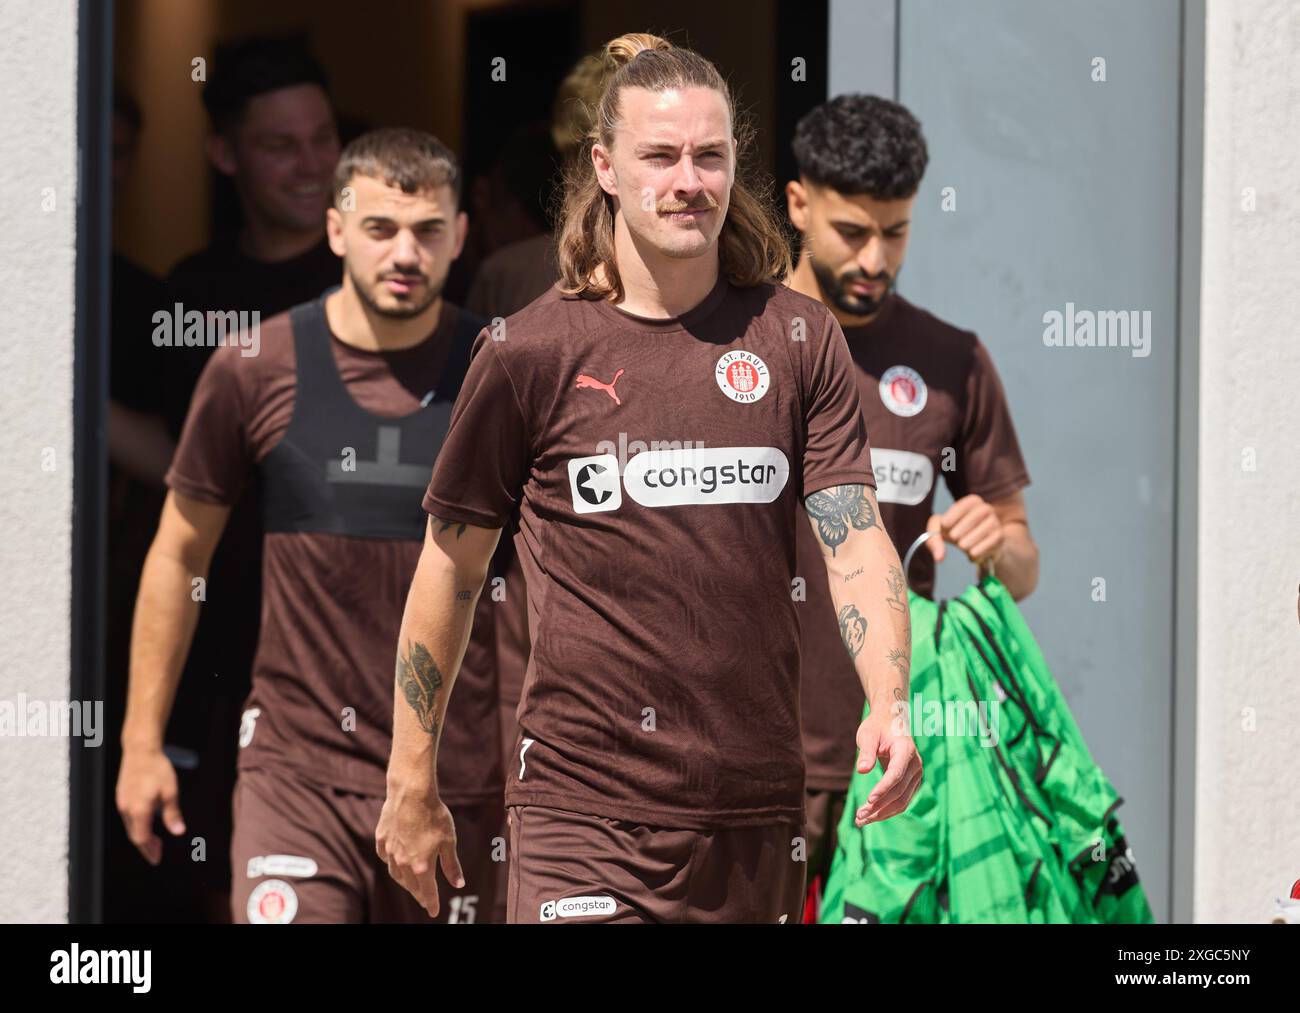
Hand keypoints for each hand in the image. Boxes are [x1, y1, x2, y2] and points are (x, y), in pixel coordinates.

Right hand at [116, 746, 185, 864]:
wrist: (140, 751)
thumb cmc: (158, 770)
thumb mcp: (171, 792)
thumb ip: (172, 814)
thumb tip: (179, 832)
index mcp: (139, 810)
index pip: (142, 838)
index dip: (150, 851)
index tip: (157, 859)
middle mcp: (126, 809)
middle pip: (134, 835)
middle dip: (146, 846)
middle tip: (158, 854)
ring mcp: (121, 803)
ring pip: (130, 827)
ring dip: (142, 836)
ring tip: (155, 842)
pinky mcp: (121, 797)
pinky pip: (128, 818)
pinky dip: (137, 825)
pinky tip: (146, 824)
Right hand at [375, 781, 463, 918]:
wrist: (411, 794)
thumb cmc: (434, 816)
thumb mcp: (449, 841)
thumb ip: (451, 865)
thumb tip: (458, 884)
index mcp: (421, 866)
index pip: (428, 892)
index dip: (432, 903)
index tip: (434, 913)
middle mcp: (403, 863)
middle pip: (411, 886)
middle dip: (419, 894)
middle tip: (425, 900)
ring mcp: (390, 851)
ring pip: (396, 874)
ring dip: (405, 882)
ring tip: (411, 885)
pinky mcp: (382, 839)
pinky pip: (385, 857)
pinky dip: (392, 863)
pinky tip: (396, 862)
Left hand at [853, 705, 921, 825]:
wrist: (890, 722)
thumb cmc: (876, 727)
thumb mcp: (867, 735)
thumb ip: (866, 751)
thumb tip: (862, 770)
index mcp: (906, 750)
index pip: (896, 774)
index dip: (883, 788)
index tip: (868, 800)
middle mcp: (915, 764)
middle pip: (899, 792)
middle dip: (879, 806)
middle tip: (858, 816)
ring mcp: (916, 775)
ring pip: (902, 801)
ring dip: (882, 813)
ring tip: (861, 820)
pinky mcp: (912, 783)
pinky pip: (902, 801)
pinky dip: (887, 810)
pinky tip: (871, 816)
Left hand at [925, 494, 1003, 569]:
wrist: (979, 546)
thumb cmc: (957, 532)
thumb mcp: (941, 530)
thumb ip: (933, 538)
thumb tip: (939, 557)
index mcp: (972, 501)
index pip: (963, 506)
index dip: (952, 517)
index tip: (945, 525)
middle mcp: (986, 509)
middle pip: (972, 518)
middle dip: (959, 531)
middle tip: (954, 538)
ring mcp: (995, 522)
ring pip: (981, 532)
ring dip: (968, 543)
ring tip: (963, 545)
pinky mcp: (999, 537)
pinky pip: (989, 544)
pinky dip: (977, 550)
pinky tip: (972, 552)